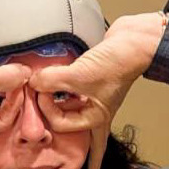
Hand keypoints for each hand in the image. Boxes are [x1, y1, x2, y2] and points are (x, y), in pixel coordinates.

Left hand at [25, 12, 167, 168]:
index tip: (41, 91)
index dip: (47, 108)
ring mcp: (93, 96)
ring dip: (54, 103)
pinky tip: (51, 81)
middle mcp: (94, 112)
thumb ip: (51, 80)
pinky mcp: (90, 79)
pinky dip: (60, 87)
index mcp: (96, 119)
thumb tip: (32, 81)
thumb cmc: (118, 64)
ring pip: (68, 107)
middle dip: (53, 124)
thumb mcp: (79, 75)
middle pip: (69, 128)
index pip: (61, 124)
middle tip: (35, 117)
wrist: (135, 40)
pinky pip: (70, 89)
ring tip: (39, 101)